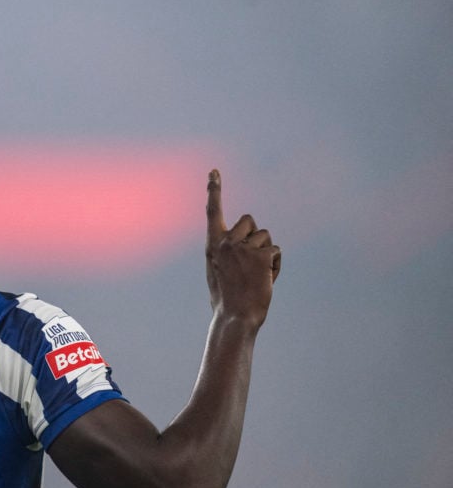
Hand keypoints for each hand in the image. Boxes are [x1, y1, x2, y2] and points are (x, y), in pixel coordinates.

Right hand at [205, 170, 280, 327]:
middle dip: (255, 235)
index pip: (212, 211)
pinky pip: (276, 252)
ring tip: (257, 274)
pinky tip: (266, 279)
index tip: (214, 171)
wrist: (235, 316)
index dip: (214, 190)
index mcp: (212, 245)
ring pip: (266, 237)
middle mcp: (226, 242)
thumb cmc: (226, 297)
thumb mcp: (217, 270)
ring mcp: (243, 248)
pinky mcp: (261, 256)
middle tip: (251, 259)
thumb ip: (226, 251)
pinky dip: (275, 266)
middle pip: (250, 220)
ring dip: (266, 253)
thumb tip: (246, 241)